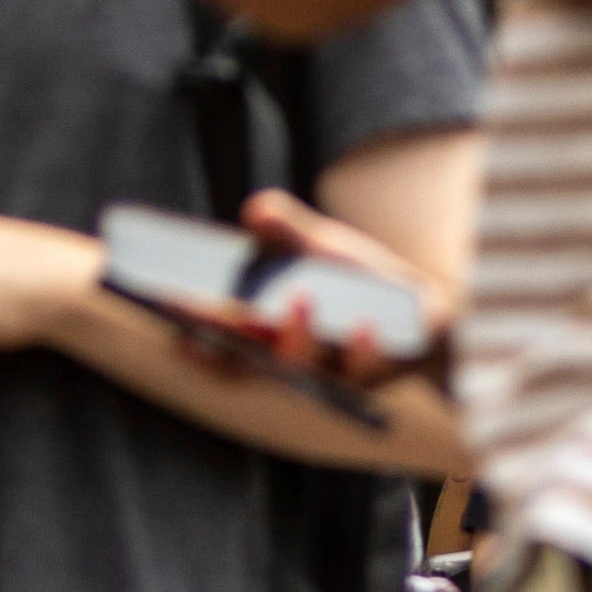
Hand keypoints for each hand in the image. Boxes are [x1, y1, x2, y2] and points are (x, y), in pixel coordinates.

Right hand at [124, 190, 460, 403]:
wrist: (422, 311)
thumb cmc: (357, 279)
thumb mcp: (321, 245)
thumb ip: (287, 228)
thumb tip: (256, 210)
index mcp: (260, 333)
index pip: (211, 337)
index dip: (188, 322)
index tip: (168, 298)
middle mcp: (284, 361)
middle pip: (243, 359)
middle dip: (226, 333)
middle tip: (214, 309)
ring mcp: (324, 376)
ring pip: (298, 369)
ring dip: (293, 337)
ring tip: (299, 299)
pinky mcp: (368, 382)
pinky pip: (359, 375)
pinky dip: (359, 350)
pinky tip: (364, 325)